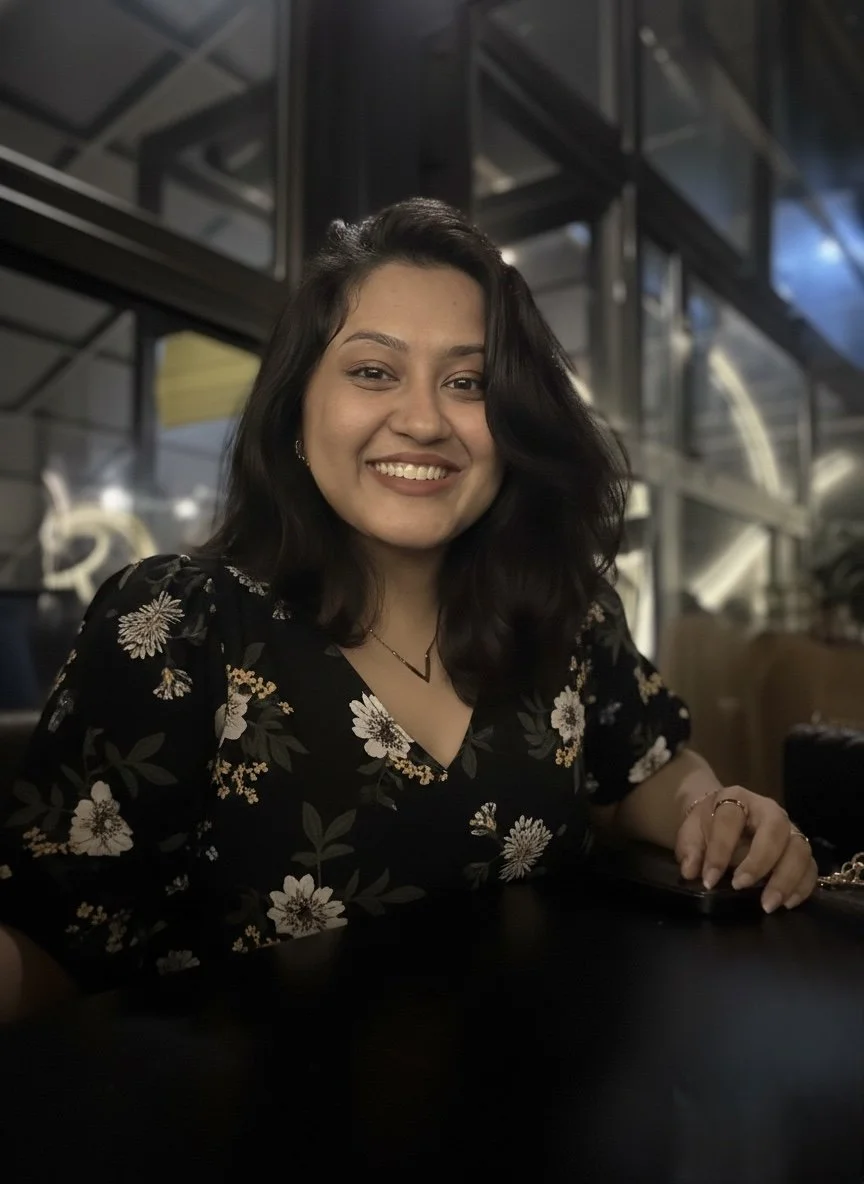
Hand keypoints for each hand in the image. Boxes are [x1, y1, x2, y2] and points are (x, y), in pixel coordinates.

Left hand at [675, 787, 817, 912]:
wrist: (722, 816)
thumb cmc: (707, 825)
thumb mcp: (691, 832)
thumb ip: (689, 850)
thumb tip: (691, 872)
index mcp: (736, 798)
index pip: (731, 819)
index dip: (720, 850)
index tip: (709, 880)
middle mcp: (768, 809)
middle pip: (776, 830)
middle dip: (760, 862)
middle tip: (740, 887)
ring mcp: (789, 828)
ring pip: (800, 848)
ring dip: (786, 878)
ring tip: (767, 904)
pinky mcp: (800, 848)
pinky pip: (811, 866)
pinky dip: (803, 886)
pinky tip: (787, 904)